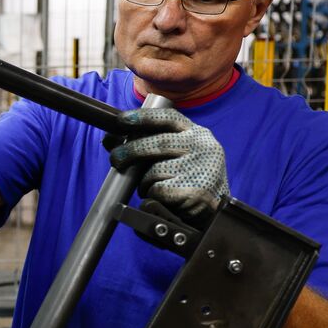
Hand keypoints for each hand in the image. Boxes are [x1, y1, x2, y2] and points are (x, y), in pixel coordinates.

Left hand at [104, 108, 229, 225]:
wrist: (216, 210)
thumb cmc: (189, 179)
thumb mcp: (174, 156)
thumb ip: (147, 145)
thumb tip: (110, 139)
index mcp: (197, 134)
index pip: (169, 118)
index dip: (143, 117)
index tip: (121, 120)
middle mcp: (202, 146)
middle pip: (157, 143)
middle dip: (130, 151)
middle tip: (115, 159)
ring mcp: (200, 168)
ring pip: (155, 170)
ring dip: (146, 182)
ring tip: (156, 188)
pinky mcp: (195, 189)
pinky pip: (158, 190)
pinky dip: (154, 196)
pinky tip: (166, 199)